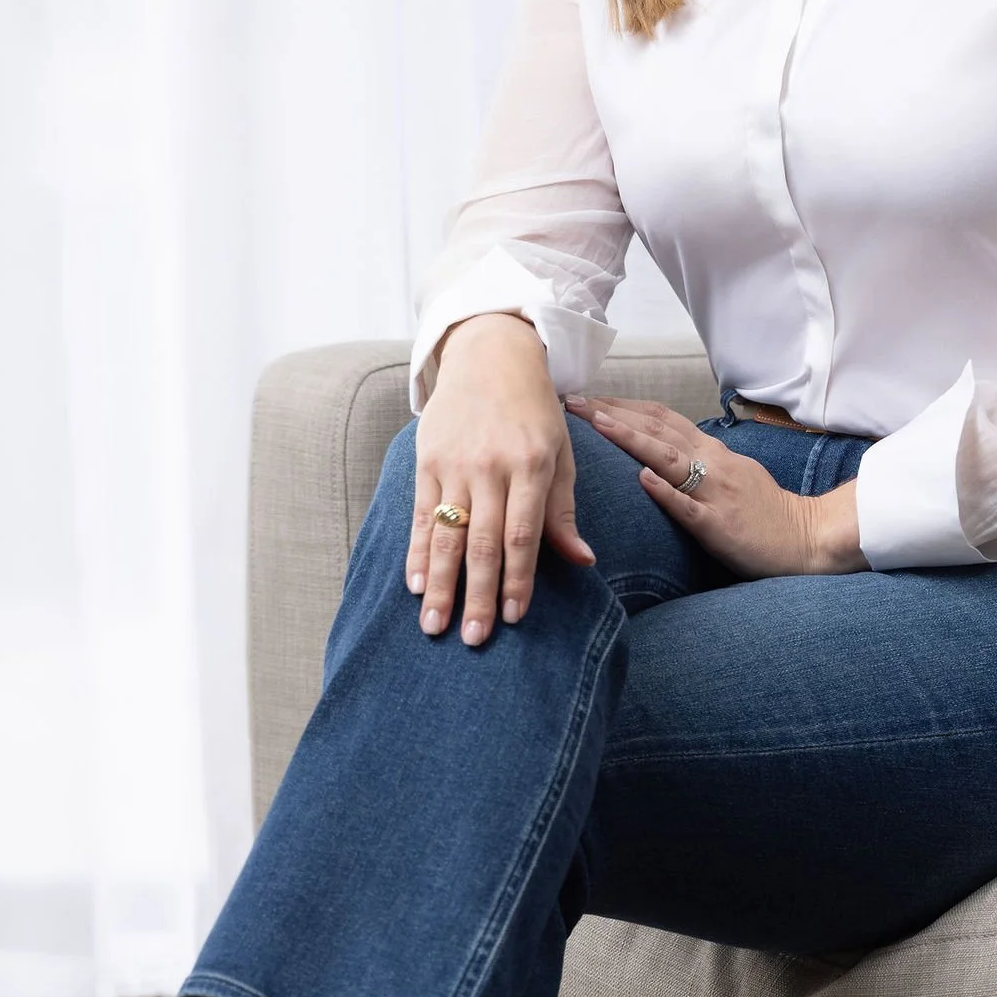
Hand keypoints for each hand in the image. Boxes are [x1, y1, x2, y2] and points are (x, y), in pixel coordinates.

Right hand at [409, 315, 592, 644]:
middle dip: (478, 595)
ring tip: (433, 625)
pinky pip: (419, 514)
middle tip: (473, 639)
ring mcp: (455, 464)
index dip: (518, 580)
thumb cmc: (535, 413)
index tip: (513, 618)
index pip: (523, 536)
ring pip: (446, 534)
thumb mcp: (561, 454)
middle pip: (483, 543)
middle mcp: (491, 467)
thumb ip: (563, 511)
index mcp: (532, 466)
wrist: (490, 356)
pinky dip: (416, 552)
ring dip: (440, 585)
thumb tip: (582, 562)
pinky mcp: (427, 461)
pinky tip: (414, 584)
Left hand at [565, 398, 865, 578]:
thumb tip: (657, 458)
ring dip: (631, 438)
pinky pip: (691, 508)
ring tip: (596, 423)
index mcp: (711, 452)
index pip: (660, 419)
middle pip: (657, 429)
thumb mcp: (731, 476)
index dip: (622, 405)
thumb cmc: (765, 513)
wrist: (807, 539)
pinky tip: (644, 480)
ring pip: (669, 458)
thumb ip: (697, 463)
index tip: (587, 397)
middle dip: (612, 412)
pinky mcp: (720, 526)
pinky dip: (667, 492)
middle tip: (572, 400)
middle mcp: (712, 463)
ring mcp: (716, 493)